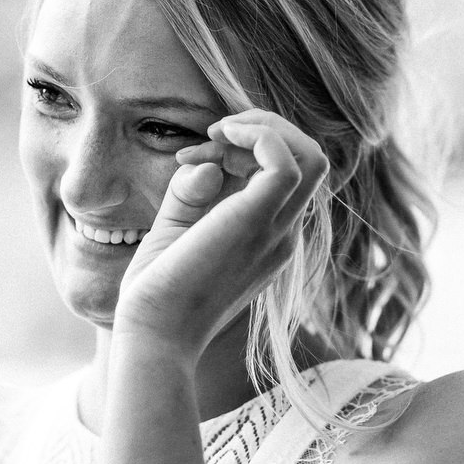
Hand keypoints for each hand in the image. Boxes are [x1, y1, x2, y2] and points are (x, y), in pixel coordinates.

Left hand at [114, 108, 327, 353]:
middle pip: (308, 159)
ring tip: (217, 133)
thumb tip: (203, 163)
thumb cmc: (157, 294)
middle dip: (262, 130)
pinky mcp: (255, 223)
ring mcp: (273, 231)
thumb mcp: (173, 231)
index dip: (242, 147)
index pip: (282, 174)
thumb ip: (189, 193)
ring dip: (264, 128)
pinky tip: (219, 138)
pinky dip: (259, 136)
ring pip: (309, 156)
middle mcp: (280, 235)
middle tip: (208, 137)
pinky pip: (285, 163)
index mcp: (266, 238)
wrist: (154, 335)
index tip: (189, 155)